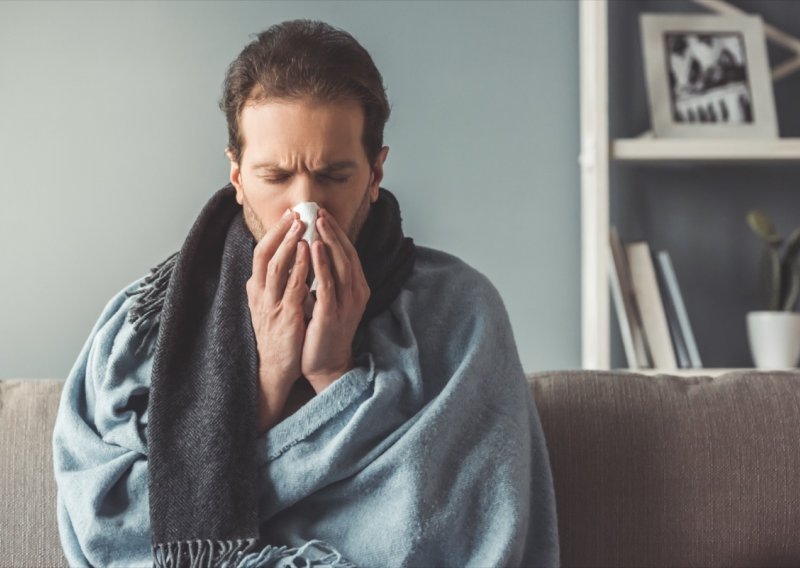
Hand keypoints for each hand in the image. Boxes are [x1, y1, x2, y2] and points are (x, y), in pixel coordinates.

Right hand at [246, 210, 309, 433]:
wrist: (275, 369)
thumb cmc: (278, 335)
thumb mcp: (272, 304)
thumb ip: (277, 282)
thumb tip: (287, 257)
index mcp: (256, 290)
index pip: (260, 253)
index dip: (273, 232)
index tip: (288, 214)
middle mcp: (259, 294)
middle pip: (264, 255)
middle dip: (279, 231)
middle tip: (294, 212)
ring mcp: (271, 306)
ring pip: (275, 267)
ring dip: (288, 244)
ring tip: (301, 225)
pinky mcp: (285, 317)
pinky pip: (292, 288)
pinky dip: (299, 267)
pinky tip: (308, 252)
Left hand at [302, 208, 369, 390]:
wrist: (326, 364)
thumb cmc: (323, 332)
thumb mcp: (329, 300)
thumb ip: (327, 278)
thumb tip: (315, 252)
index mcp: (357, 288)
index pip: (348, 253)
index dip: (336, 232)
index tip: (322, 214)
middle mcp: (356, 293)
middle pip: (346, 254)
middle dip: (332, 231)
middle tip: (319, 211)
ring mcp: (346, 303)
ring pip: (340, 265)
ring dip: (328, 241)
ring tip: (317, 222)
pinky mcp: (332, 313)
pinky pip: (327, 283)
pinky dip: (321, 263)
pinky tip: (314, 248)